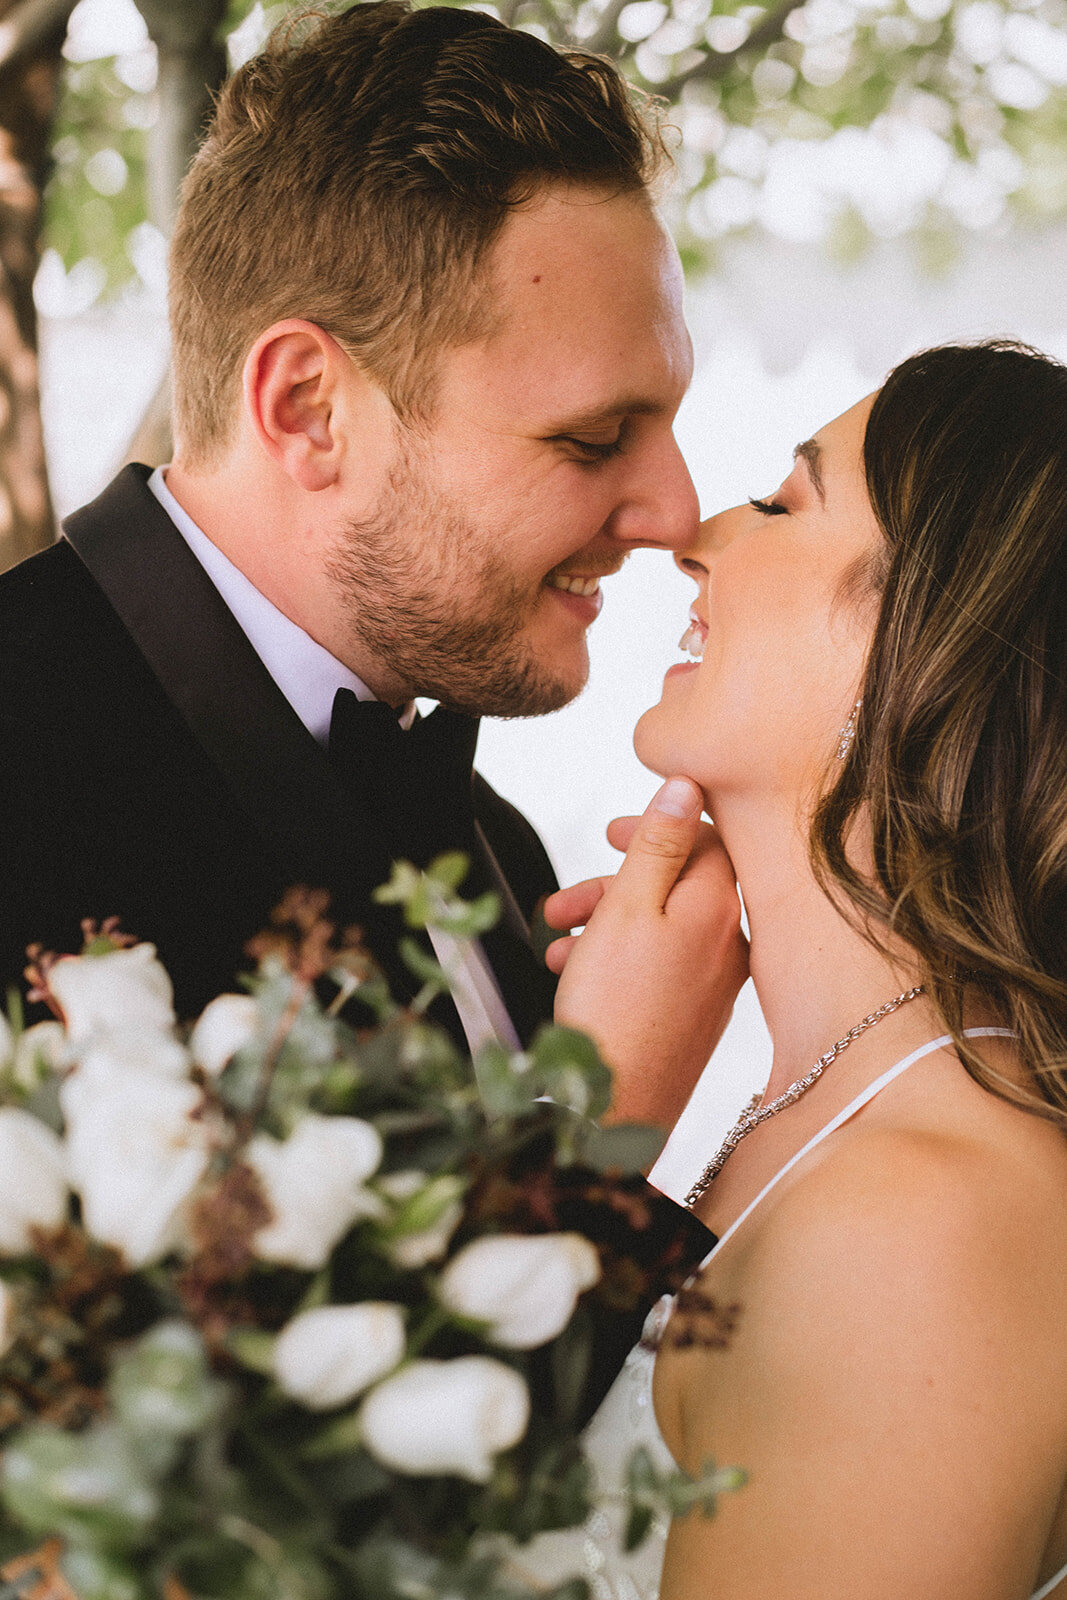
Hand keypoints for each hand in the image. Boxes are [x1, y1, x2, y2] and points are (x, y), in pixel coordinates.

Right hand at [544, 778, 748, 1128]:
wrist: (614, 1110)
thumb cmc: (615, 1012)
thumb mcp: (627, 907)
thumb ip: (658, 843)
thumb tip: (688, 786)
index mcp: (717, 909)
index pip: (707, 839)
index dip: (657, 826)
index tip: (614, 832)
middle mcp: (729, 945)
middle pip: (677, 883)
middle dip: (615, 881)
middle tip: (569, 896)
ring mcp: (715, 984)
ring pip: (661, 925)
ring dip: (605, 921)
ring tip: (558, 938)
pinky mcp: (694, 1016)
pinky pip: (659, 965)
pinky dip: (616, 957)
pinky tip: (575, 972)